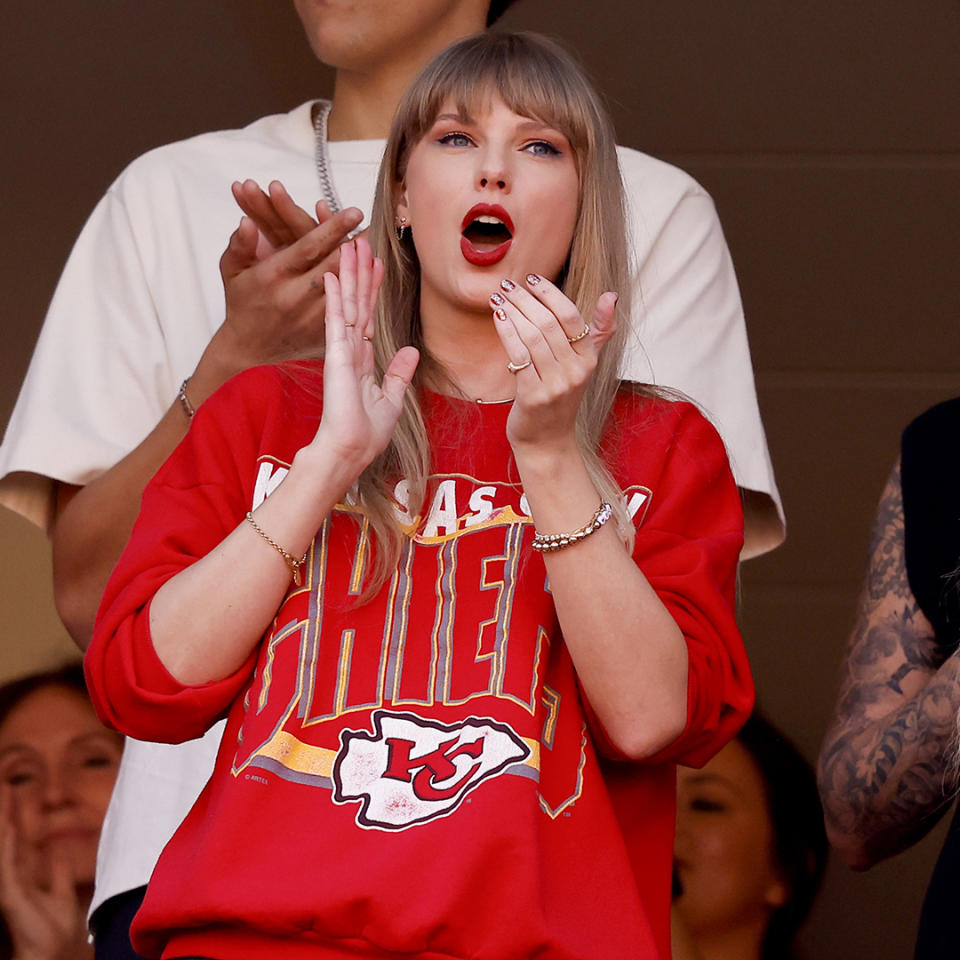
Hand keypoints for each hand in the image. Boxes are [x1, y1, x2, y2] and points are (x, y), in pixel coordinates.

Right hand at [0, 784, 85, 959]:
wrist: (54, 955)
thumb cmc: (56, 932)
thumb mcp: (60, 895)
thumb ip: (57, 873)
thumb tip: (54, 849)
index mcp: (24, 877)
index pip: (16, 840)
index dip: (14, 816)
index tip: (13, 790)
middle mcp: (14, 880)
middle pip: (8, 839)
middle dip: (6, 812)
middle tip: (4, 784)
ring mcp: (11, 887)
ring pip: (5, 847)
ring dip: (4, 821)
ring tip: (3, 792)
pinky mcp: (12, 897)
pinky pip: (8, 867)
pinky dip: (7, 845)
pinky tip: (7, 826)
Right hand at [190, 180, 364, 404]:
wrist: (246, 349)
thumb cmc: (241, 302)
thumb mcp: (232, 271)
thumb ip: (239, 244)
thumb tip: (247, 222)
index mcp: (274, 276)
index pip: (309, 247)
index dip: (334, 228)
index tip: (354, 212)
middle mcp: (295, 297)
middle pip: (334, 267)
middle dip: (357, 247)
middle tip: (376, 227)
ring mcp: (311, 318)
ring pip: (346, 290)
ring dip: (363, 269)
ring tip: (377, 249)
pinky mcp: (322, 334)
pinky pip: (348, 312)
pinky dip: (363, 293)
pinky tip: (374, 277)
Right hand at [311, 237, 418, 472]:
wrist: (351, 450)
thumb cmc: (366, 434)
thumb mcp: (392, 398)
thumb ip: (398, 372)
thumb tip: (410, 351)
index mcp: (362, 361)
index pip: (368, 317)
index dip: (372, 290)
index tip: (375, 266)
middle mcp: (350, 351)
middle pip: (357, 303)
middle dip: (359, 272)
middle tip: (358, 242)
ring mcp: (341, 351)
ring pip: (346, 304)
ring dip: (347, 274)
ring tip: (348, 246)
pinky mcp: (336, 356)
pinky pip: (336, 319)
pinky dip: (335, 296)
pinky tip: (332, 273)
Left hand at [490, 274, 617, 451]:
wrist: (546, 441)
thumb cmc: (560, 398)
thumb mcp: (584, 365)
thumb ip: (599, 331)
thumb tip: (612, 295)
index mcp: (589, 359)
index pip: (571, 316)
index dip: (550, 294)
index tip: (532, 279)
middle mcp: (576, 371)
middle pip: (548, 323)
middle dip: (524, 299)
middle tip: (507, 285)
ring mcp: (556, 385)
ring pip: (532, 337)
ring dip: (512, 312)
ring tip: (497, 298)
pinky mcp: (534, 396)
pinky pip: (519, 356)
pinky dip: (507, 333)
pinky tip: (498, 318)